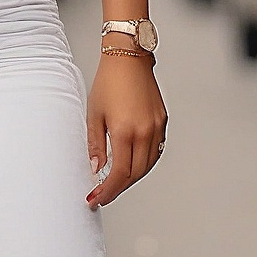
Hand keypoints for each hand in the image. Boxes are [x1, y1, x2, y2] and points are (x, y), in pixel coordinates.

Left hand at [85, 54, 165, 207]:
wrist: (129, 58)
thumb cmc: (108, 82)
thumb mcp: (94, 114)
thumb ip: (96, 145)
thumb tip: (96, 169)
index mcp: (125, 131)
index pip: (119, 173)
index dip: (108, 191)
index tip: (96, 199)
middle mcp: (145, 132)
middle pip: (135, 174)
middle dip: (118, 188)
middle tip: (103, 194)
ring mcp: (157, 127)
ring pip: (147, 165)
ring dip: (131, 178)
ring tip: (115, 183)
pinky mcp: (162, 122)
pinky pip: (155, 151)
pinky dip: (143, 163)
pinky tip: (131, 165)